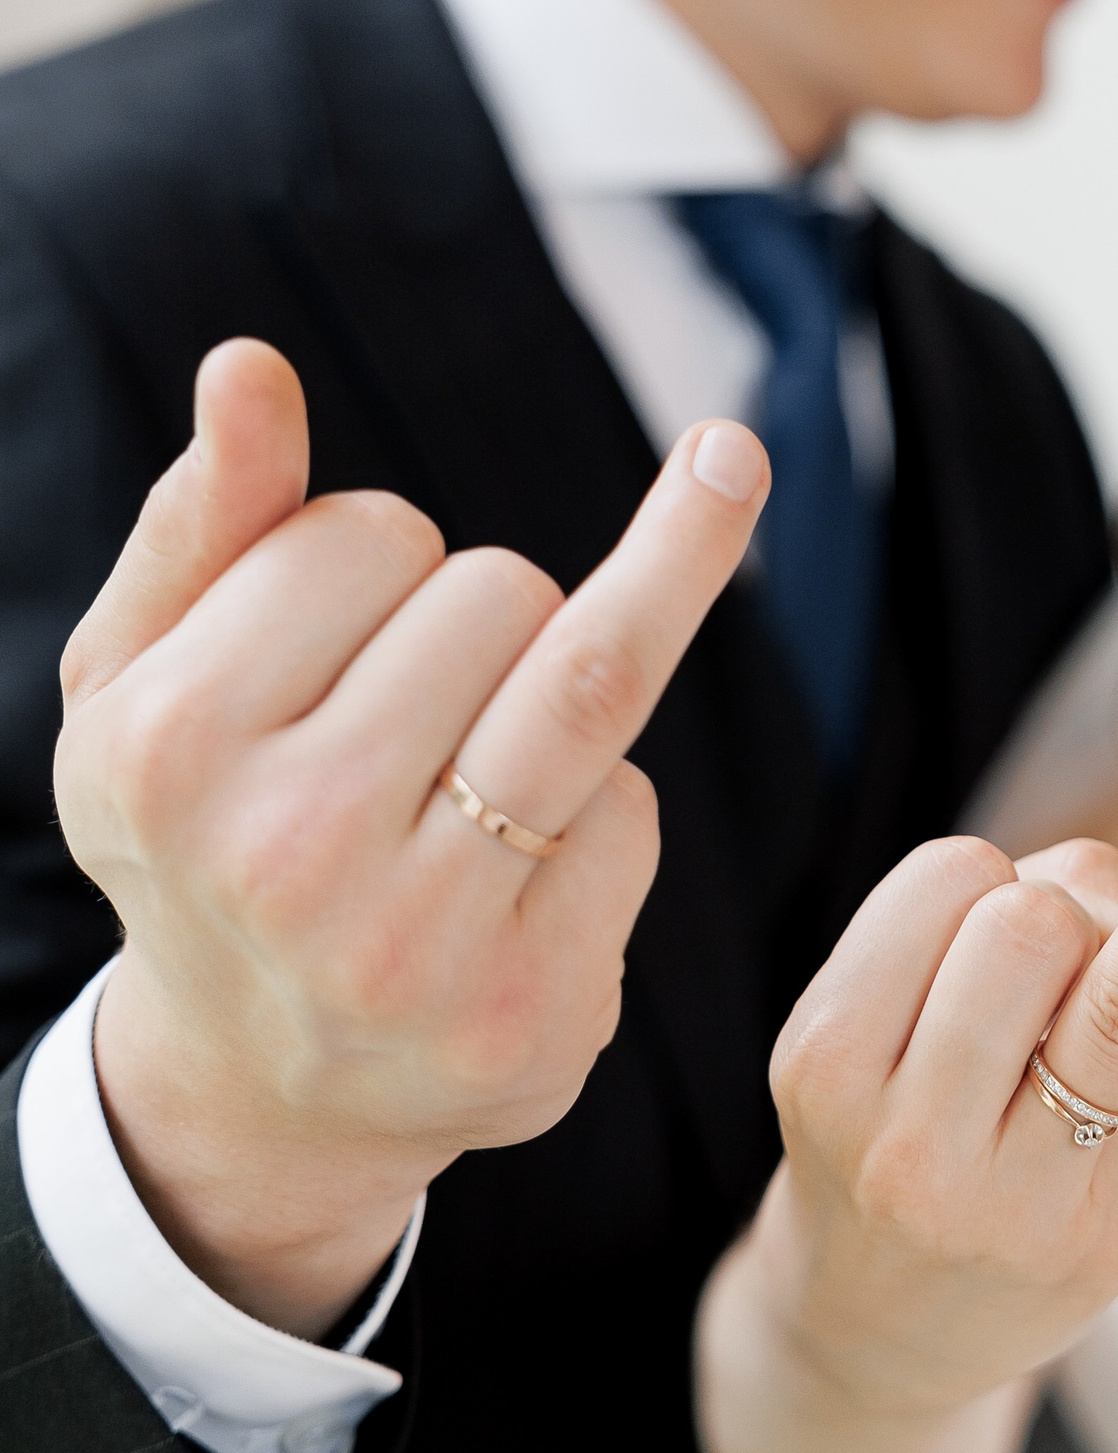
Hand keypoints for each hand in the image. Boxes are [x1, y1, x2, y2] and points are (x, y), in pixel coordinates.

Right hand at [57, 339, 767, 1337]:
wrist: (258, 1087)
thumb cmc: (208, 834)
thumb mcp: (147, 679)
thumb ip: (204, 517)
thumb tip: (250, 365)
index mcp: (170, 747)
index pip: (377, 531)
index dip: (377, 565)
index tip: (332, 647)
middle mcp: (286, 851)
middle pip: (500, 589)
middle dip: (478, 624)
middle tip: (407, 730)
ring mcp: (417, 944)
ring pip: (587, 673)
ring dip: (555, 688)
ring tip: (477, 763)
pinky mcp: (533, 1011)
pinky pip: (634, 807)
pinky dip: (600, 811)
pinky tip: (518, 884)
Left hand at [695, 750, 1117, 1452]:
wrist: (870, 1336)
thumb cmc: (1025, 1244)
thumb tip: (1095, 881)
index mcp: (1056, 1211)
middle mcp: (943, 1163)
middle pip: (1031, 925)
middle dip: (1080, 914)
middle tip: (1077, 977)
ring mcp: (855, 1108)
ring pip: (961, 888)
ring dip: (1013, 901)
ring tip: (1007, 987)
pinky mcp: (803, 1052)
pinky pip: (907, 893)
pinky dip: (954, 906)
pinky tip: (951, 986)